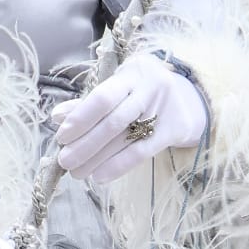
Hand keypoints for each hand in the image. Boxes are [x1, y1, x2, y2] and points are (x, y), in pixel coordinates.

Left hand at [52, 52, 206, 183]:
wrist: (192, 98)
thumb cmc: (144, 91)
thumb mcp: (121, 87)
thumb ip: (90, 102)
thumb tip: (56, 117)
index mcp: (131, 72)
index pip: (103, 95)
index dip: (80, 117)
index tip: (62, 136)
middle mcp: (149, 87)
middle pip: (112, 120)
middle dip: (85, 143)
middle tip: (65, 161)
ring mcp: (163, 108)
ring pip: (125, 137)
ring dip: (96, 158)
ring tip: (77, 172)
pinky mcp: (174, 130)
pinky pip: (142, 152)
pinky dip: (118, 166)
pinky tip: (100, 176)